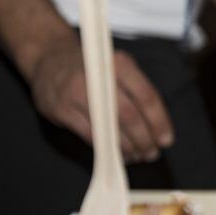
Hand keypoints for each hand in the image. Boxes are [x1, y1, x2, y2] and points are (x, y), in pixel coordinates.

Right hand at [28, 36, 173, 162]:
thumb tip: (157, 130)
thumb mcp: (117, 68)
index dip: (159, 122)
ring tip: (138, 155)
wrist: (49, 59)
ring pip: (109, 128)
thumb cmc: (93, 69)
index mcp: (118, 63)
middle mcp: (97, 76)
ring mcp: (76, 92)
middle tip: (153, 153)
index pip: (146, 96)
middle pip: (129, 116)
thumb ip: (136, 93)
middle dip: (145, 139)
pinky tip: (116, 154)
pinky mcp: (61, 109)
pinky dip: (106, 148)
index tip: (166, 140)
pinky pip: (89, 135)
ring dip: (128, 147)